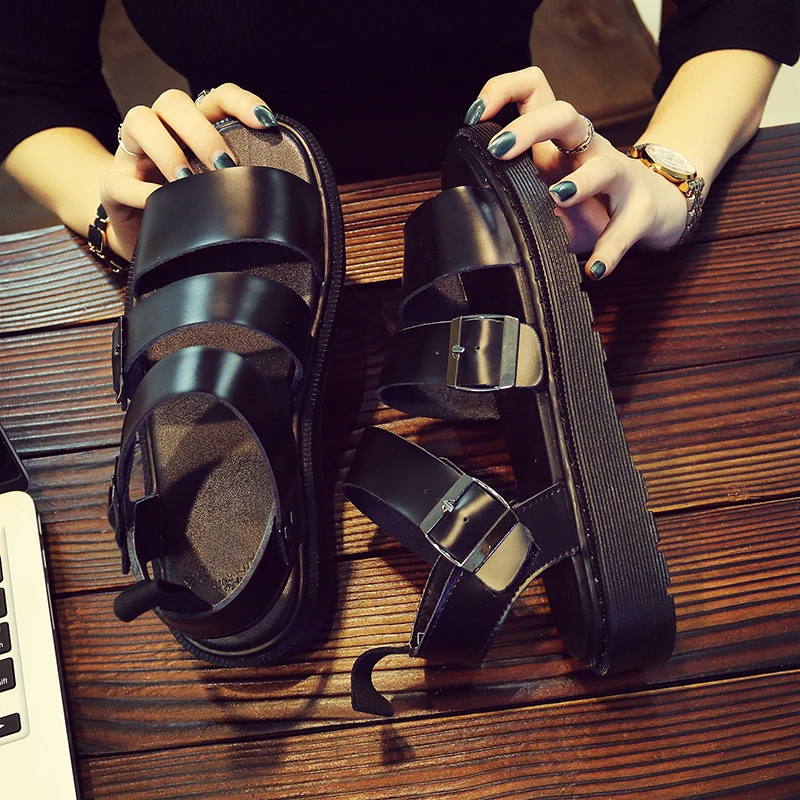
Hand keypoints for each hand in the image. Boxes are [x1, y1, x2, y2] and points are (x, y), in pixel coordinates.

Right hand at [101, 83, 277, 259]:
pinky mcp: (112, 185)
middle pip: (173, 101)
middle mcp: (161, 130)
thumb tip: (278, 196)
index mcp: (192, 129)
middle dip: (201, 130)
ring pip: (139, 119)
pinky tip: (160, 205)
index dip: (240, 101)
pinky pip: (120, 180)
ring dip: (167, 149)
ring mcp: (132, 154)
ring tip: (187, 181)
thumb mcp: (217, 195)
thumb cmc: (189, 212)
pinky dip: (142, 191)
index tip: (265, 120)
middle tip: (223, 164)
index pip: (216, 97)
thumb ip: (239, 185)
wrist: (145, 241)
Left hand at [464, 67, 688, 279]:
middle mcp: (588, 149)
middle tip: (500, 150)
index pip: (534, 90)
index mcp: (558, 141)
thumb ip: (514, 196)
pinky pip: (627, 227)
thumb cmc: (591, 202)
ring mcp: (618, 176)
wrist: (655, 209)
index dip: (504, 90)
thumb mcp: (546, 193)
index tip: (475, 115)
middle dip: (529, 127)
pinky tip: (595, 269)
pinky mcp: (640, 209)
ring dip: (581, 181)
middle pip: (564, 114)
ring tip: (558, 197)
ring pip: (604, 165)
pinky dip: (610, 249)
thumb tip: (471, 218)